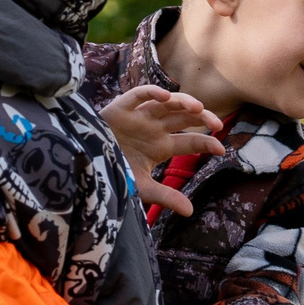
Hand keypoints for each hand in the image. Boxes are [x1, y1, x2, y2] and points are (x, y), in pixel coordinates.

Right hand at [101, 87, 222, 216]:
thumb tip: (190, 211)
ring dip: (183, 102)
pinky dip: (152, 93)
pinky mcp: (121, 108)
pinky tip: (165, 96)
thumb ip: (165, 196)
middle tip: (217, 124)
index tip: (221, 149)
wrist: (82, 164)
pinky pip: (139, 95)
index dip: (207, 143)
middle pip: (184, 118)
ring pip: (167, 103)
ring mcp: (139, 117)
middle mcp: (154, 128)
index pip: (190, 141)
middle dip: (202, 118)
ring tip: (197, 108)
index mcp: (161, 146)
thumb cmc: (110, 173)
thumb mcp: (141, 187)